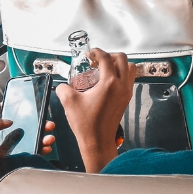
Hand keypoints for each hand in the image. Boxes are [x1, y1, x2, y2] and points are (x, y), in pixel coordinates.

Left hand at [0, 104, 54, 156]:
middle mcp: (8, 139)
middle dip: (41, 127)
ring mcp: (13, 150)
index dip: (28, 115)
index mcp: (0, 130)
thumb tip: (10, 121)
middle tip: (49, 125)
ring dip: (44, 139)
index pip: (16, 119)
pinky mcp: (17, 160)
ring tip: (49, 138)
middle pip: (29, 130)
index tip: (38, 113)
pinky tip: (46, 148)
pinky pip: (32, 155)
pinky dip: (41, 151)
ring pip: (33, 142)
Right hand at [56, 49, 133, 172]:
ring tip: (103, 68)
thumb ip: (64, 89)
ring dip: (118, 64)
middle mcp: (122, 85)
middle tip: (96, 60)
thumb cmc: (86, 124)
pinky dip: (121, 73)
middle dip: (109, 55)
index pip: (106, 58)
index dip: (97, 52)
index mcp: (109, 83)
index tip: (90, 53)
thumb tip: (63, 85)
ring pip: (130, 68)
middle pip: (122, 59)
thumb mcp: (69, 102)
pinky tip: (107, 80)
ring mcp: (126, 92)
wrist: (98, 141)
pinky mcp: (127, 98)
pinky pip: (129, 79)